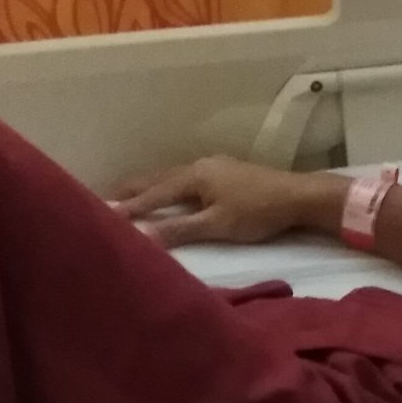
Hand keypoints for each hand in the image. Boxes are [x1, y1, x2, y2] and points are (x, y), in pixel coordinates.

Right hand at [110, 157, 344, 249]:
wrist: (299, 196)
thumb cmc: (257, 211)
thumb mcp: (216, 225)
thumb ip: (179, 230)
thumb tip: (141, 237)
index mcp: (193, 175)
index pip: (153, 194)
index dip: (128, 207)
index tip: (102, 214)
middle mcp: (198, 165)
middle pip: (157, 179)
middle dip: (131, 190)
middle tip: (105, 199)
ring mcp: (213, 167)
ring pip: (171, 176)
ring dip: (148, 186)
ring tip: (129, 195)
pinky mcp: (224, 173)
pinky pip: (184, 178)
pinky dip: (167, 186)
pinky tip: (168, 192)